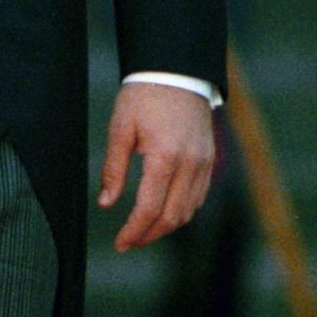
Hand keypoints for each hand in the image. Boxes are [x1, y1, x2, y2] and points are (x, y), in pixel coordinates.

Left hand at [98, 81, 213, 251]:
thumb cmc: (144, 96)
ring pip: (188, 211)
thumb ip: (114, 169)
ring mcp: (204, 163)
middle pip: (171, 217)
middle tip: (128, 243)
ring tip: (142, 232)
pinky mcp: (209, 160)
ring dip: (165, 227)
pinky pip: (198, 196)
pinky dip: (181, 211)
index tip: (119, 244)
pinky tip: (163, 213)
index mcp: (165, 157)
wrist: (177, 72)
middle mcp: (190, 164)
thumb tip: (106, 203)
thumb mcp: (120, 128)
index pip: (149, 209)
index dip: (133, 231)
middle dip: (148, 236)